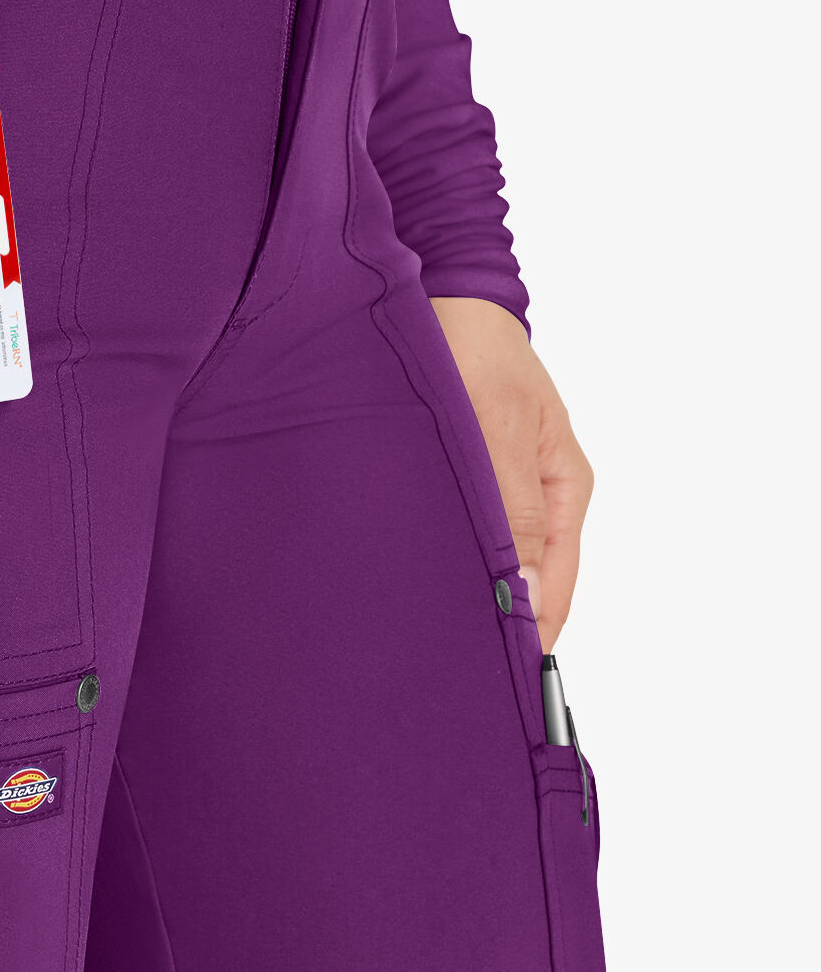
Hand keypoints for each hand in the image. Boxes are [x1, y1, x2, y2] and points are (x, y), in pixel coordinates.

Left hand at [430, 296, 592, 651]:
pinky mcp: (467, 479)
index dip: (529, 632)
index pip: (556, 585)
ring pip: (489, 561)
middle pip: (524, 581)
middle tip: (449, 669)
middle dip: (493, 621)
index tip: (498, 678)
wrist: (437, 293)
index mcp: (564, 487)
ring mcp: (503, 488)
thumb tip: (523, 591)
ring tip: (422, 636)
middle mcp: (538, 496)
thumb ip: (509, 513)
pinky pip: (461, 534)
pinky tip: (408, 582)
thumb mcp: (496, 430)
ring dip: (461, 591)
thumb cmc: (472, 349)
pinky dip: (441, 559)